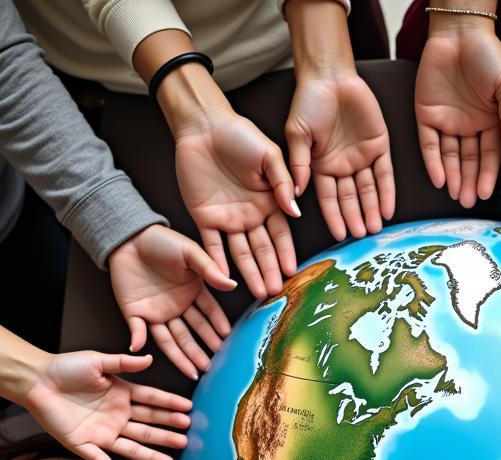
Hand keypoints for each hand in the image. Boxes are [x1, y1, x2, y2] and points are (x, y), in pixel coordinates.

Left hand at [24, 349, 190, 459]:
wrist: (36, 381)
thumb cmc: (65, 368)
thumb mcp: (97, 361)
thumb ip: (123, 363)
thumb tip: (148, 359)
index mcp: (122, 395)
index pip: (152, 401)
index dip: (169, 404)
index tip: (188, 408)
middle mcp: (117, 415)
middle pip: (148, 425)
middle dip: (167, 430)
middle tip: (186, 433)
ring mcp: (103, 431)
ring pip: (132, 444)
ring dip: (152, 452)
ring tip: (172, 458)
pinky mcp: (84, 443)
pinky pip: (97, 457)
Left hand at [108, 225, 235, 378]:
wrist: (129, 237)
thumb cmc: (161, 241)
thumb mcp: (189, 251)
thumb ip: (209, 269)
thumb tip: (232, 286)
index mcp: (191, 292)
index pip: (208, 314)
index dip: (217, 327)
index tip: (226, 340)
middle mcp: (176, 306)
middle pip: (191, 332)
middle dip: (202, 349)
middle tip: (214, 365)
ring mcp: (156, 312)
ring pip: (171, 339)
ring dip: (182, 356)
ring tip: (196, 371)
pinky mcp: (135, 313)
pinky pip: (138, 331)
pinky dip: (139, 341)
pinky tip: (143, 352)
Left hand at [175, 111, 299, 298]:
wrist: (204, 125)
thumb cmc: (239, 134)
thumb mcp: (269, 155)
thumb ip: (283, 183)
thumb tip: (296, 213)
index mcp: (269, 202)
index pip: (281, 235)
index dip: (287, 254)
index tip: (293, 273)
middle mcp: (251, 215)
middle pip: (263, 249)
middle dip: (270, 271)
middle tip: (276, 292)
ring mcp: (228, 219)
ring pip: (241, 253)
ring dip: (250, 273)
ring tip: (259, 293)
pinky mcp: (205, 217)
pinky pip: (212, 246)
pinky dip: (217, 263)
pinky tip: (225, 279)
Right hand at [286, 71, 393, 240]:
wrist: (330, 75)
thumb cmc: (308, 102)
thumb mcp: (297, 135)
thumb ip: (299, 165)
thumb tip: (295, 194)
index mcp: (321, 167)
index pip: (329, 198)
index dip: (334, 216)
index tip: (339, 234)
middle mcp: (342, 166)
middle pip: (350, 198)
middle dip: (356, 217)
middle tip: (361, 235)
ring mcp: (361, 157)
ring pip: (369, 190)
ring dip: (372, 209)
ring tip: (375, 228)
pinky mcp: (379, 146)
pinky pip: (385, 174)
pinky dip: (387, 192)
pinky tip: (388, 209)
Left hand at [415, 24, 500, 207]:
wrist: (460, 31)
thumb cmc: (487, 54)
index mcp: (490, 121)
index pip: (489, 155)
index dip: (487, 175)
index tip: (485, 193)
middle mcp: (469, 126)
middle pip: (468, 161)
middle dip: (468, 182)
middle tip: (467, 202)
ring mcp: (447, 122)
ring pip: (449, 157)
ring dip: (452, 177)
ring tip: (455, 196)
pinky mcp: (426, 115)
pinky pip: (429, 144)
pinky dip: (433, 162)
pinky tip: (439, 179)